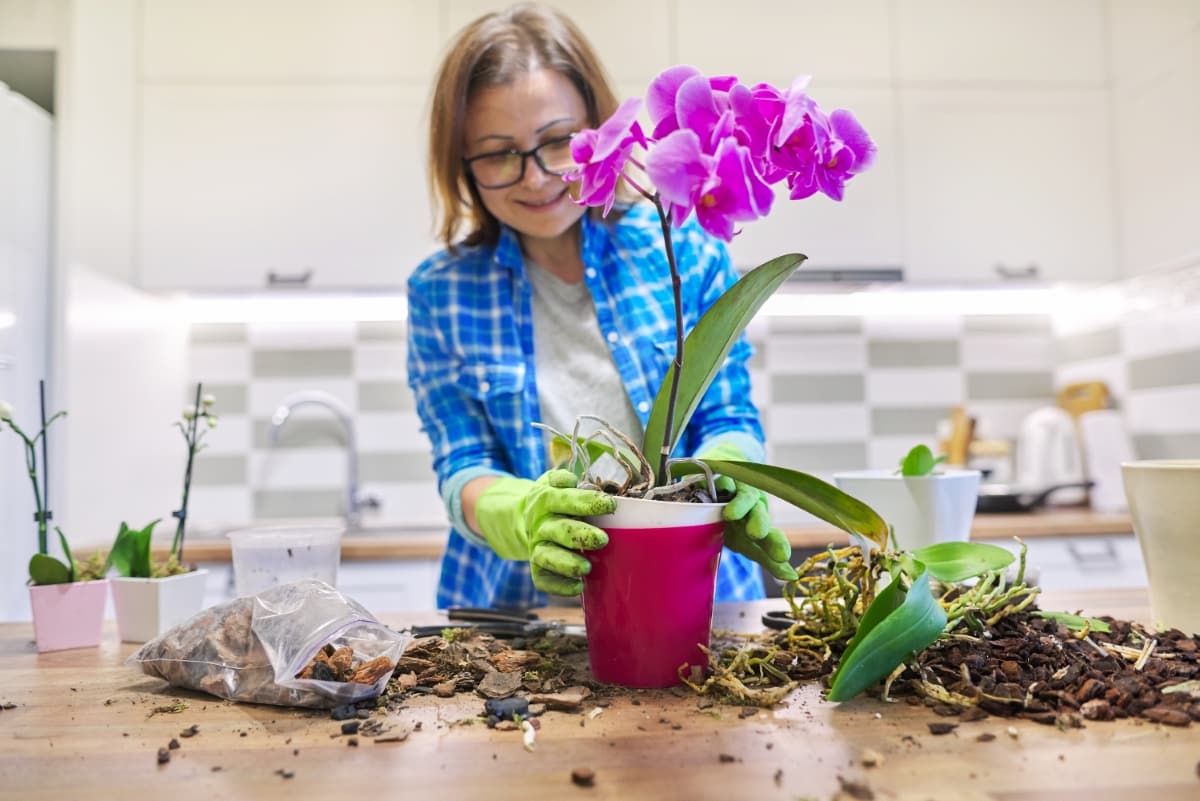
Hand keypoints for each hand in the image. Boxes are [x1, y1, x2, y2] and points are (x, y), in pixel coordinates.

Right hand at [475, 469, 615, 595]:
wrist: (526, 518)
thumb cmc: (554, 499)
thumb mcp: (553, 482)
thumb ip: (562, 479)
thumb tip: (571, 480)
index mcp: (546, 499)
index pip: (565, 499)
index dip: (588, 502)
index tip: (611, 505)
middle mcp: (540, 524)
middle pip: (559, 530)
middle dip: (581, 535)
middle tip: (603, 539)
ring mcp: (537, 547)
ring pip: (548, 557)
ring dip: (567, 563)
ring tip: (587, 568)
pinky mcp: (537, 568)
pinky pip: (544, 580)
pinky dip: (559, 586)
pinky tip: (578, 587)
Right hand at [699, 442, 798, 581]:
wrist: (719, 483)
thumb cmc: (734, 518)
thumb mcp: (745, 542)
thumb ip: (766, 558)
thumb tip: (792, 577)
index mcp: (758, 524)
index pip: (770, 536)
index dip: (775, 545)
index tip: (782, 558)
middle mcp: (752, 506)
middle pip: (758, 514)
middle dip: (759, 523)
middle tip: (757, 534)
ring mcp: (738, 490)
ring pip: (744, 497)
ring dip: (741, 505)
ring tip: (734, 517)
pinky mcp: (721, 476)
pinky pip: (722, 481)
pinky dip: (721, 487)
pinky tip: (722, 500)